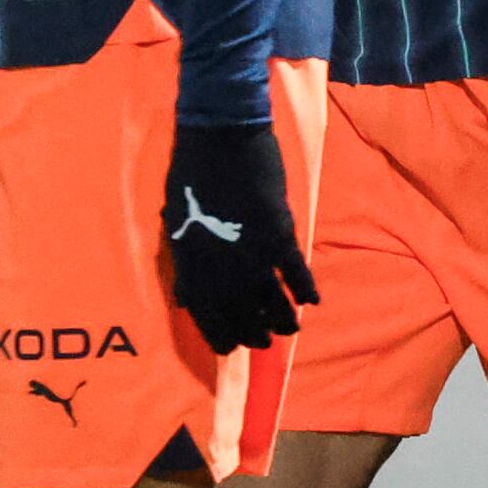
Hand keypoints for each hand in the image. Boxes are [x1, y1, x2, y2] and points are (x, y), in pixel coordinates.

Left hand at [160, 120, 316, 356]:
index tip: (232, 347)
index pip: (208, 317)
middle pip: (242, 316)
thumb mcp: (175, 227)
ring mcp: (253, 255)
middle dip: (254, 333)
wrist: (220, 140)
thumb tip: (186, 298)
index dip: (221, 336)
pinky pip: (296, 273)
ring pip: (273, 302)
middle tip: (263, 341)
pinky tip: (312, 300)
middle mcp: (222, 271)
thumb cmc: (190, 178)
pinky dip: (305, 288)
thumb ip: (185, 266)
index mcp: (193, 268)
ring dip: (282, 319)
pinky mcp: (279, 236)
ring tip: (290, 328)